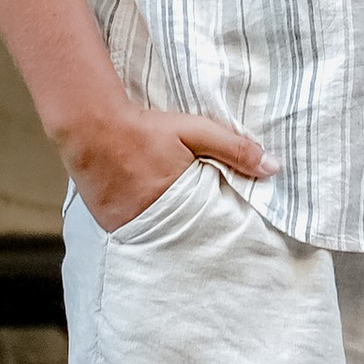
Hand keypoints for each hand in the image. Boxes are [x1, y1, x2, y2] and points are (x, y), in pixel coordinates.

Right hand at [66, 107, 268, 233]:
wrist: (91, 127)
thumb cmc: (145, 128)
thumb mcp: (196, 131)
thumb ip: (234, 149)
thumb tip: (272, 168)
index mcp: (181, 201)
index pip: (212, 225)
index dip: (221, 224)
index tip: (231, 225)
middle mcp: (154, 220)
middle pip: (186, 234)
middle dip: (197, 230)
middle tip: (204, 224)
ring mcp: (129, 226)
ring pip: (160, 236)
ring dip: (170, 229)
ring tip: (176, 219)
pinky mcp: (110, 225)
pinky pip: (135, 233)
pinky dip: (145, 226)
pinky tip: (150, 214)